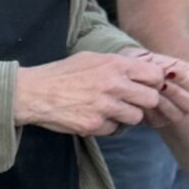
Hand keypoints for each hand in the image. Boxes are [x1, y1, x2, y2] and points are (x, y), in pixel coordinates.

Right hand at [15, 49, 188, 135]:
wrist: (34, 92)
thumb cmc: (62, 73)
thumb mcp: (92, 59)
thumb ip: (117, 65)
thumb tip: (141, 70)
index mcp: (115, 65)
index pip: (155, 75)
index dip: (153, 83)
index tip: (146, 86)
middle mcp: (113, 84)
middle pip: (151, 99)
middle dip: (143, 102)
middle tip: (130, 102)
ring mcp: (104, 106)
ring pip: (135, 117)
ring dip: (126, 116)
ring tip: (109, 110)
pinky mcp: (94, 125)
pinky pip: (114, 129)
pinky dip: (106, 126)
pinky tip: (92, 117)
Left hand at [140, 50, 188, 126]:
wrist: (132, 75)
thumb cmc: (147, 63)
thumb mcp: (154, 58)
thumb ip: (159, 63)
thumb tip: (161, 68)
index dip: (184, 78)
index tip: (169, 71)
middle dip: (175, 93)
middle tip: (160, 84)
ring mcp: (176, 114)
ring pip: (177, 116)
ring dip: (163, 103)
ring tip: (150, 91)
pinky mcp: (158, 121)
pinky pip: (157, 120)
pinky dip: (149, 110)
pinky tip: (141, 99)